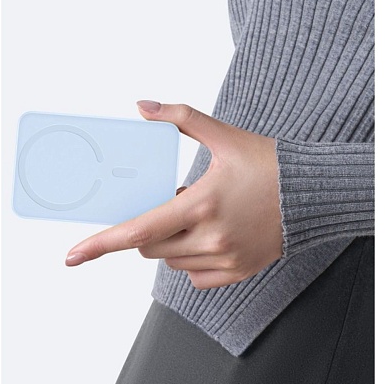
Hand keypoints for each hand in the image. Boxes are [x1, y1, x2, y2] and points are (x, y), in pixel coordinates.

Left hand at [65, 101, 283, 288]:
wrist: (312, 193)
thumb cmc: (269, 163)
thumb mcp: (223, 136)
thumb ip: (180, 119)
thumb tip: (142, 108)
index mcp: (201, 203)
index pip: (138, 229)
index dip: (100, 243)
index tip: (71, 256)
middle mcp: (211, 237)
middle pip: (149, 245)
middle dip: (146, 228)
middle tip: (168, 204)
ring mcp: (225, 259)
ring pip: (170, 260)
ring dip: (168, 241)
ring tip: (192, 216)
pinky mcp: (237, 272)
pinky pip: (193, 275)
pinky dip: (189, 258)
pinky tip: (207, 236)